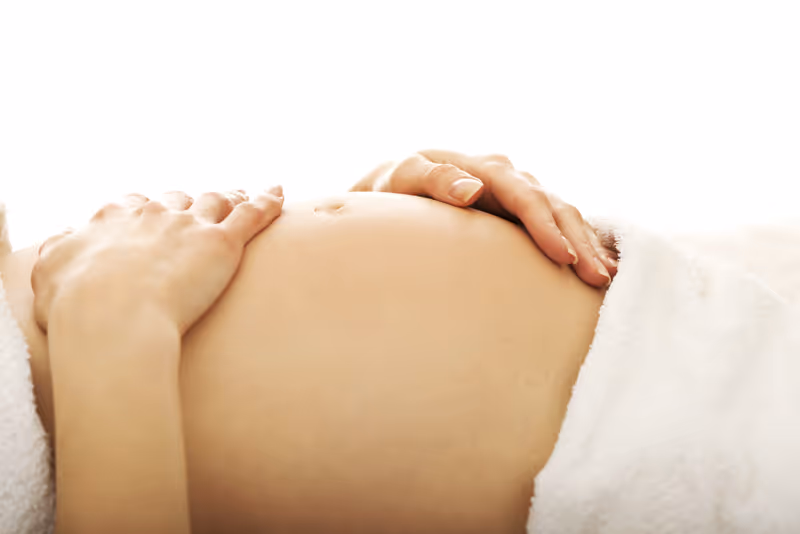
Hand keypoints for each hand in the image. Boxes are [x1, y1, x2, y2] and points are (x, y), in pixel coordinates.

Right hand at [32, 186, 283, 335]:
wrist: (112, 318)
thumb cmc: (76, 305)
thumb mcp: (49, 273)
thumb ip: (57, 253)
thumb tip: (62, 242)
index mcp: (114, 218)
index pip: (135, 204)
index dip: (148, 209)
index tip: (154, 214)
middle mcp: (154, 214)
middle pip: (179, 199)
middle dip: (191, 202)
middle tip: (203, 206)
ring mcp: (191, 225)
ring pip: (217, 201)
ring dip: (230, 196)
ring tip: (241, 195)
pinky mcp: (222, 243)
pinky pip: (251, 214)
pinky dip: (267, 201)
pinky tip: (278, 192)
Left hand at [351, 150, 617, 287]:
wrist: (396, 189)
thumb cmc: (393, 187)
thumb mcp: (402, 178)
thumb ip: (432, 178)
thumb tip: (471, 188)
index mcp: (483, 167)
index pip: (523, 195)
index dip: (545, 225)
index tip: (562, 257)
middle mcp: (508, 176)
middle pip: (553, 205)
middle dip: (578, 241)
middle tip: (596, 278)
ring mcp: (518, 192)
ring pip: (563, 214)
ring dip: (586, 244)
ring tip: (603, 278)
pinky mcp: (521, 211)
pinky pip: (559, 223)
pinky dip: (580, 242)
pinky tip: (597, 265)